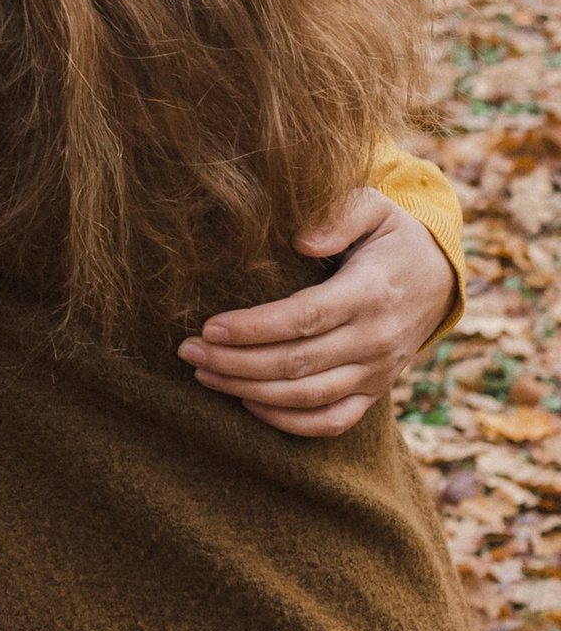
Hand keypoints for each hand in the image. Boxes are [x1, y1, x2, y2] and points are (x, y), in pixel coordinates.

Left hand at [182, 188, 456, 438]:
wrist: (441, 277)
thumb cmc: (392, 236)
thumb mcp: (375, 208)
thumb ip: (340, 214)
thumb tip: (302, 240)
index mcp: (370, 293)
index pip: (305, 319)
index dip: (255, 328)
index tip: (210, 326)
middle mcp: (375, 339)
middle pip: (297, 364)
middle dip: (236, 362)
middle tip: (189, 350)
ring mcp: (377, 372)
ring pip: (308, 397)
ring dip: (250, 391)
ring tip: (203, 374)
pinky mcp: (375, 391)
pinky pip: (332, 421)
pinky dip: (290, 422)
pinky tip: (248, 403)